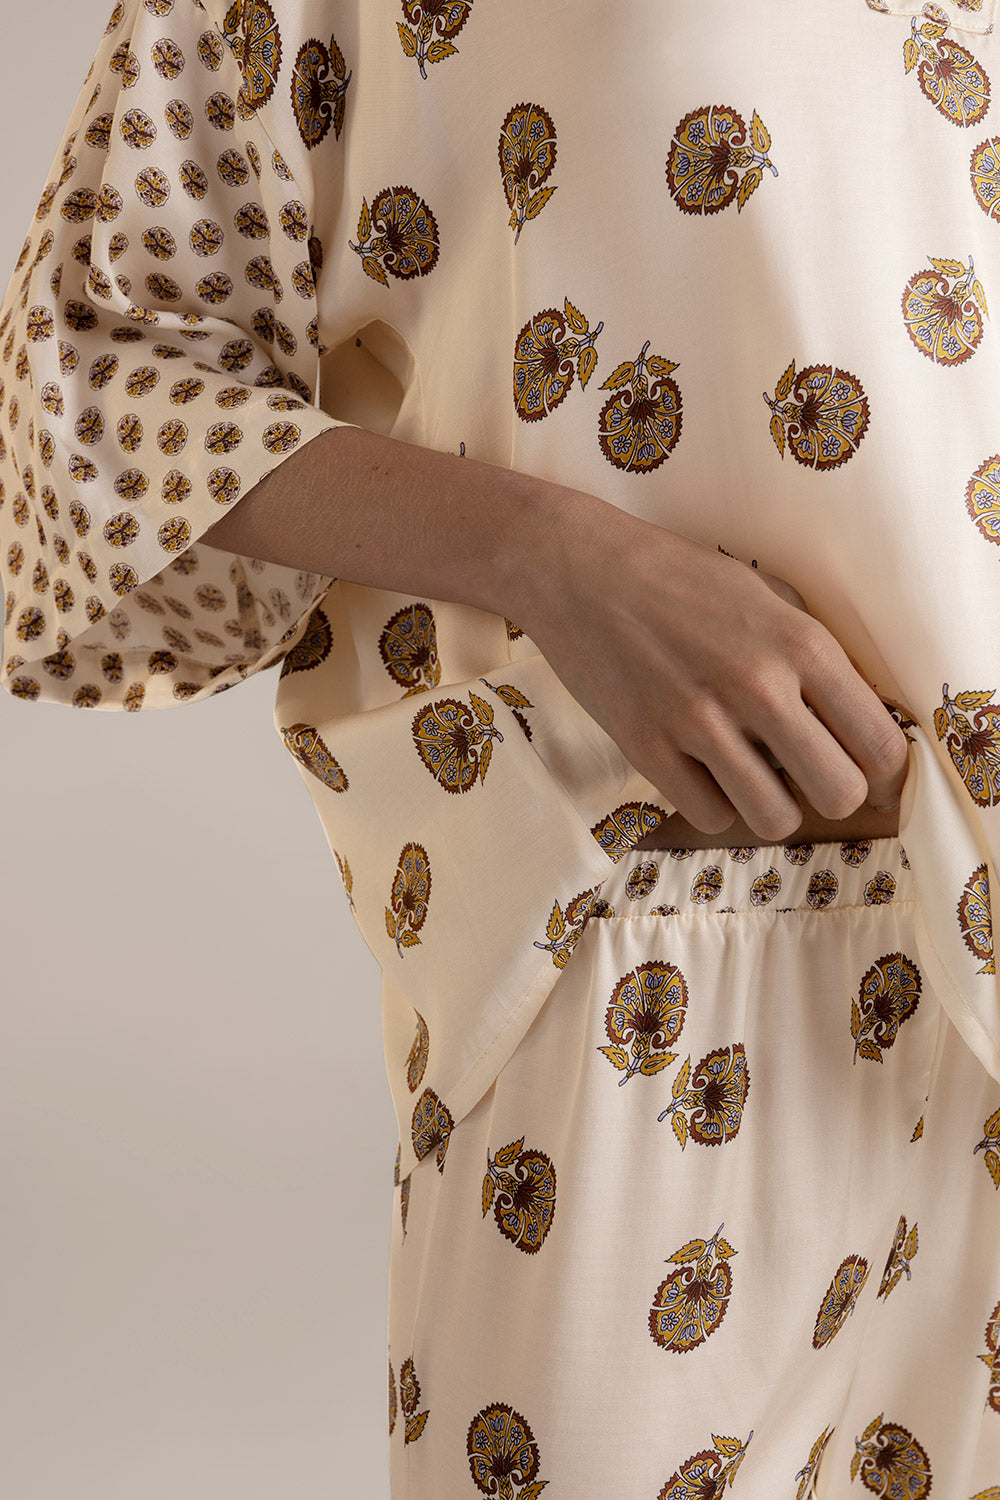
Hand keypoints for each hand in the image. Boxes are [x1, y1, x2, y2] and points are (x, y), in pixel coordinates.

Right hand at [520, 502, 907, 841]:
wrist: (578, 569)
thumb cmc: (678, 578)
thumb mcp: (767, 594)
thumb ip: (817, 654)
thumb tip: (861, 715)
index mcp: (801, 643)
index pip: (880, 745)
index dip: (883, 770)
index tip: (865, 769)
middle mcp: (758, 686)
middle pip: (840, 794)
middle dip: (832, 792)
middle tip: (808, 774)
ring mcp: (699, 722)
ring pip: (776, 818)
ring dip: (771, 803)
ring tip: (753, 773)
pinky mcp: (647, 749)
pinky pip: (711, 816)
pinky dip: (713, 801)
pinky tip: (702, 768)